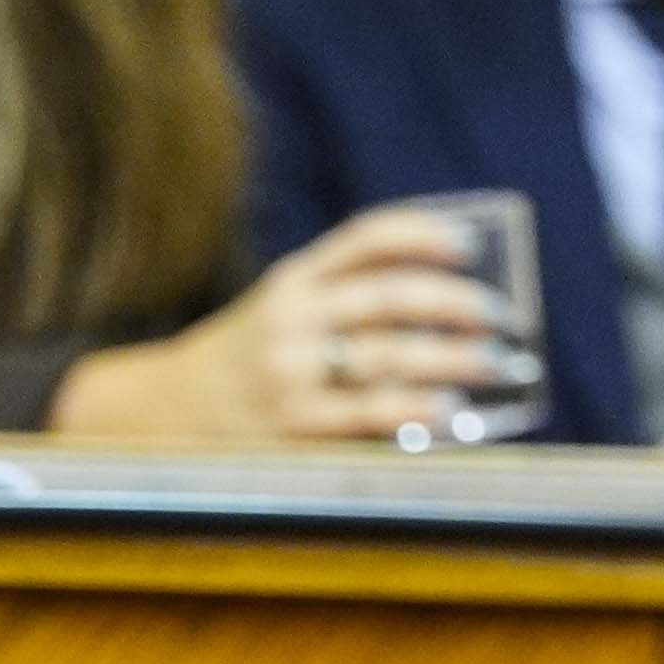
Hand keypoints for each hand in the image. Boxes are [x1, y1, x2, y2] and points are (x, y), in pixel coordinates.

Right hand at [48, 206, 531, 441]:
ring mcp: (287, 373)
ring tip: (494, 363)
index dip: (422, 236)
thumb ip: (342, 304)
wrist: (160, 415)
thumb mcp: (280, 313)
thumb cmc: (246, 366)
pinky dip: (412, 410)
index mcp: (292, 280)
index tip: (470, 246)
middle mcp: (288, 318)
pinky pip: (362, 415)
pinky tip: (449, 413)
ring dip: (448, 358)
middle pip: (385, 297)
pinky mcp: (289, 427)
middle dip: (452, 304)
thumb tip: (451, 319)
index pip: (365, 240)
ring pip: (382, 355)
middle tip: (502, 316)